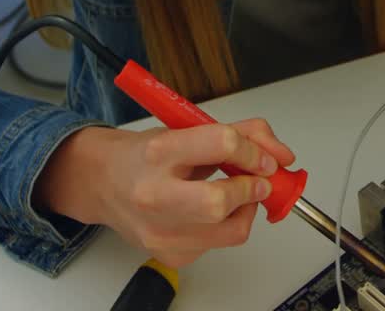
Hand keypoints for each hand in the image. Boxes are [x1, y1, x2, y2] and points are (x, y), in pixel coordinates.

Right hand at [37, 119, 295, 267]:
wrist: (103, 183)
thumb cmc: (146, 155)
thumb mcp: (187, 129)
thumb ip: (239, 133)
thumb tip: (281, 154)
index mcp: (159, 151)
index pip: (222, 144)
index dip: (255, 151)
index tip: (265, 159)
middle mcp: (153, 193)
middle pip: (221, 201)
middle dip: (250, 190)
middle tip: (256, 182)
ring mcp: (158, 230)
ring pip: (230, 230)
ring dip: (245, 210)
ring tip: (233, 195)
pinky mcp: (168, 254)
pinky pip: (218, 244)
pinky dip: (224, 226)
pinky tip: (207, 212)